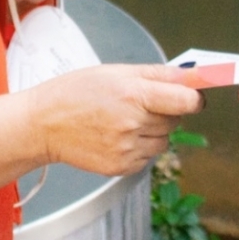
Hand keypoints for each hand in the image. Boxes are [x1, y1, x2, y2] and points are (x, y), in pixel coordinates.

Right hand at [28, 63, 203, 175]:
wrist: (44, 124)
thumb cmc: (77, 91)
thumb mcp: (117, 72)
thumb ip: (158, 74)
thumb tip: (192, 76)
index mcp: (134, 95)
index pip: (186, 101)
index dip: (194, 98)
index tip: (194, 95)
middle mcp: (133, 124)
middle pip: (175, 121)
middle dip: (166, 111)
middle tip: (141, 102)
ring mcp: (127, 149)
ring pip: (163, 141)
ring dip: (154, 131)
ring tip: (125, 120)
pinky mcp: (121, 167)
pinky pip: (147, 157)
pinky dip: (140, 147)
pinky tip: (117, 135)